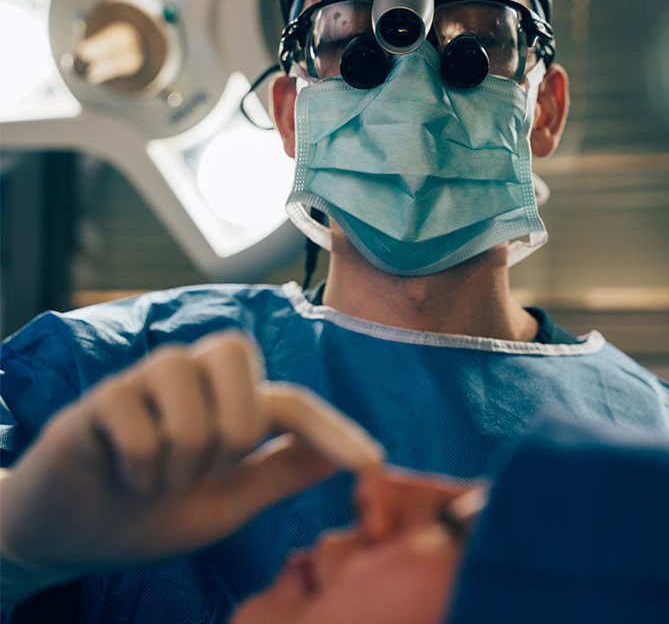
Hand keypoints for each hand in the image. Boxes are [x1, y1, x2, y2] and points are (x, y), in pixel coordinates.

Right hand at [0, 332, 382, 581]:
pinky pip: (135, 416)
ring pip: (185, 378)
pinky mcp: (98, 399)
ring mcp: (142, 382)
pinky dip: (138, 463)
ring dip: (180, 452)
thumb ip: (280, 472)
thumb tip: (348, 454)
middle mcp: (190, 378)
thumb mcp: (226, 503)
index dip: (332, 428)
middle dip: (231, 426)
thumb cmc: (152, 513)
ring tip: (156, 479)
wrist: (73, 538)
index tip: (373, 464)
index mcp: (227, 403)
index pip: (291, 402)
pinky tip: (122, 474)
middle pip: (235, 352)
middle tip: (205, 470)